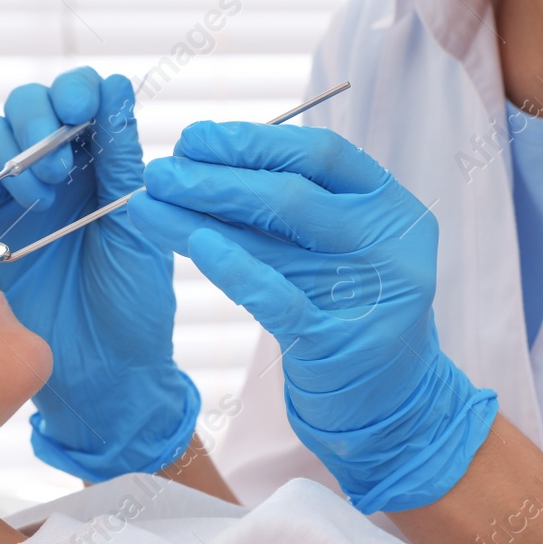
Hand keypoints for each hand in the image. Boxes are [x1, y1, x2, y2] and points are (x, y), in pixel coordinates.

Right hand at [0, 68, 197, 480]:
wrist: (102, 375)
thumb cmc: (133, 303)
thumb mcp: (134, 224)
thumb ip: (120, 157)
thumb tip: (114, 86)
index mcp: (98, 164)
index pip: (76, 99)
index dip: (73, 90)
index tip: (81, 107)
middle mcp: (52, 173)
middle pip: (23, 107)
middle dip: (35, 119)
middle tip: (59, 169)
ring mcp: (11, 201)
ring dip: (7, 153)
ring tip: (38, 200)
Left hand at [126, 121, 496, 511]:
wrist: (392, 405)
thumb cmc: (349, 309)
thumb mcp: (334, 247)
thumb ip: (289, 205)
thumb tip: (204, 158)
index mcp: (392, 206)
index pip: (321, 154)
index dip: (254, 140)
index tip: (197, 138)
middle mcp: (390, 244)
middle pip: (293, 193)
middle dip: (218, 176)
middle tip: (163, 170)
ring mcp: (370, 294)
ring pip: (275, 240)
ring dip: (202, 215)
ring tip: (150, 201)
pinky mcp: (340, 343)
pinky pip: (278, 298)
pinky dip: (233, 267)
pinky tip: (194, 244)